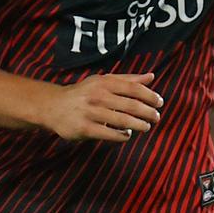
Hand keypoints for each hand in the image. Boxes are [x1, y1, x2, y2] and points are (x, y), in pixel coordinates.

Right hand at [42, 72, 162, 141]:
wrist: (53, 106)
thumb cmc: (84, 93)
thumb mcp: (103, 82)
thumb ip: (127, 80)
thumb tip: (151, 76)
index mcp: (104, 82)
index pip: (133, 88)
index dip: (150, 96)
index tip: (160, 103)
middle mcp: (98, 96)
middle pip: (131, 105)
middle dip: (148, 112)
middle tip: (156, 118)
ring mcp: (91, 113)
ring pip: (123, 121)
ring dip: (139, 125)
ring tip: (146, 127)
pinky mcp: (85, 129)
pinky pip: (110, 134)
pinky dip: (123, 136)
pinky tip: (127, 135)